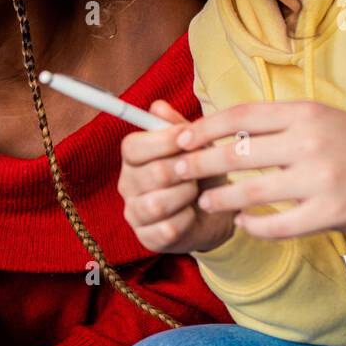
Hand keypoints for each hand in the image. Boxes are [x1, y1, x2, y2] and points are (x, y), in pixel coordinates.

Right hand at [119, 99, 236, 253]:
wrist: (217, 212)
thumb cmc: (202, 173)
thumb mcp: (196, 145)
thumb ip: (178, 126)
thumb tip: (158, 107)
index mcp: (134, 159)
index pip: (132, 147)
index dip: (162, 141)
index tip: (189, 138)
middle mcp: (128, 185)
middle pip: (151, 174)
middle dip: (184, 170)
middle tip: (199, 169)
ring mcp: (135, 213)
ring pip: (157, 203)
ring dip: (185, 195)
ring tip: (196, 192)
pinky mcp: (147, 238)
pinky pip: (167, 229)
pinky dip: (186, 220)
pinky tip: (192, 214)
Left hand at [168, 101, 345, 238]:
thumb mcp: (326, 121)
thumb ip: (283, 125)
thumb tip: (229, 131)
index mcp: (306, 112)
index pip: (240, 116)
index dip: (203, 128)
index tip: (177, 138)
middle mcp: (310, 141)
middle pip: (236, 153)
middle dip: (198, 165)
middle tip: (174, 174)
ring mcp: (321, 178)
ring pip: (250, 191)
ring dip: (220, 199)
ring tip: (205, 203)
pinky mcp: (332, 213)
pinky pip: (277, 225)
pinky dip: (254, 226)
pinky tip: (244, 224)